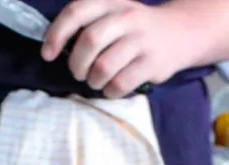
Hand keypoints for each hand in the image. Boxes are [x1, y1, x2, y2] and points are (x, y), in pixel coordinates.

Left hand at [41, 0, 184, 97]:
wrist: (180, 32)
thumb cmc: (136, 29)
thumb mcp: (113, 13)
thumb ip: (89, 24)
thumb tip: (57, 48)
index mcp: (110, 2)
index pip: (76, 12)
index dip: (57, 34)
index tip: (47, 54)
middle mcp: (126, 17)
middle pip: (89, 42)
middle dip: (77, 65)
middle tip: (79, 74)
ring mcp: (141, 40)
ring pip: (104, 67)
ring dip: (93, 81)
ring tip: (96, 81)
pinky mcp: (152, 63)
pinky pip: (121, 83)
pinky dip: (110, 91)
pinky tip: (111, 89)